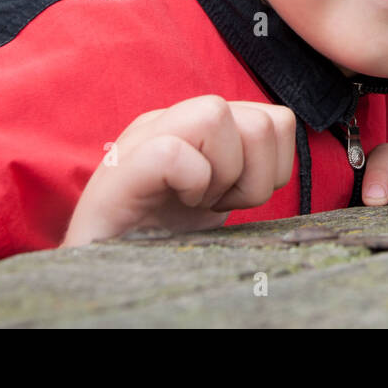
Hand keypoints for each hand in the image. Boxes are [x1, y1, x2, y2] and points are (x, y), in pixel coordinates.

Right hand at [61, 95, 295, 247]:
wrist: (102, 271)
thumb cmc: (162, 235)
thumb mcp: (215, 193)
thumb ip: (246, 160)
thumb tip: (284, 139)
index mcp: (198, 123)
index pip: (275, 119)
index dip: (273, 167)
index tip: (239, 197)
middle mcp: (171, 119)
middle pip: (256, 119)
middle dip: (253, 175)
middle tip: (218, 203)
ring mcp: (142, 140)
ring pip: (216, 116)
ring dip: (222, 175)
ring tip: (198, 201)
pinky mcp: (120, 171)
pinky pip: (173, 153)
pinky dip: (190, 183)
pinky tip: (180, 205)